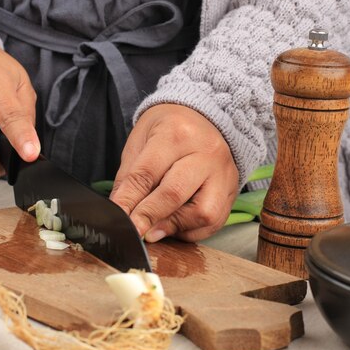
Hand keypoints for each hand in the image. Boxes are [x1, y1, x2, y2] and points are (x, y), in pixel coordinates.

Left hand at [110, 104, 238, 241]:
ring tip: (154, 228)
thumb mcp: (141, 141)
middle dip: (149, 217)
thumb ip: (130, 177)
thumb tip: (121, 211)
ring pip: (202, 213)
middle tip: (133, 231)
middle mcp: (206, 152)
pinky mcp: (232, 190)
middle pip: (175, 193)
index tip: (118, 219)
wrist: (202, 118)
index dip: (129, 201)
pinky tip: (174, 225)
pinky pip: (214, 222)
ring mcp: (223, 172)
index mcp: (177, 133)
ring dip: (173, 226)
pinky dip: (190, 230)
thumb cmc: (167, 129)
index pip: (148, 174)